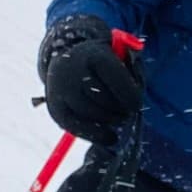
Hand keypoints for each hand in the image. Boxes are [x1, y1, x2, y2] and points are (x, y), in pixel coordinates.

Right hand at [42, 21, 144, 142]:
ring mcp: (59, 90)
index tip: (137, 104)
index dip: (130, 95)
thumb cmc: (104, 63)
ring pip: (90, 114)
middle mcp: (72, 70)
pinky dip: (95, 135)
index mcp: (92, 54)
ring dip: (109, 120)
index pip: (115, 77)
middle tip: (127, 113)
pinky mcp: (54, 108)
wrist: (70, 61)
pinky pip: (75, 128)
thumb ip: (133, 72)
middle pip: (103, 98)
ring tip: (117, 118)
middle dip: (119, 109)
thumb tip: (136, 101)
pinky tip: (110, 137)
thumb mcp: (121, 58)